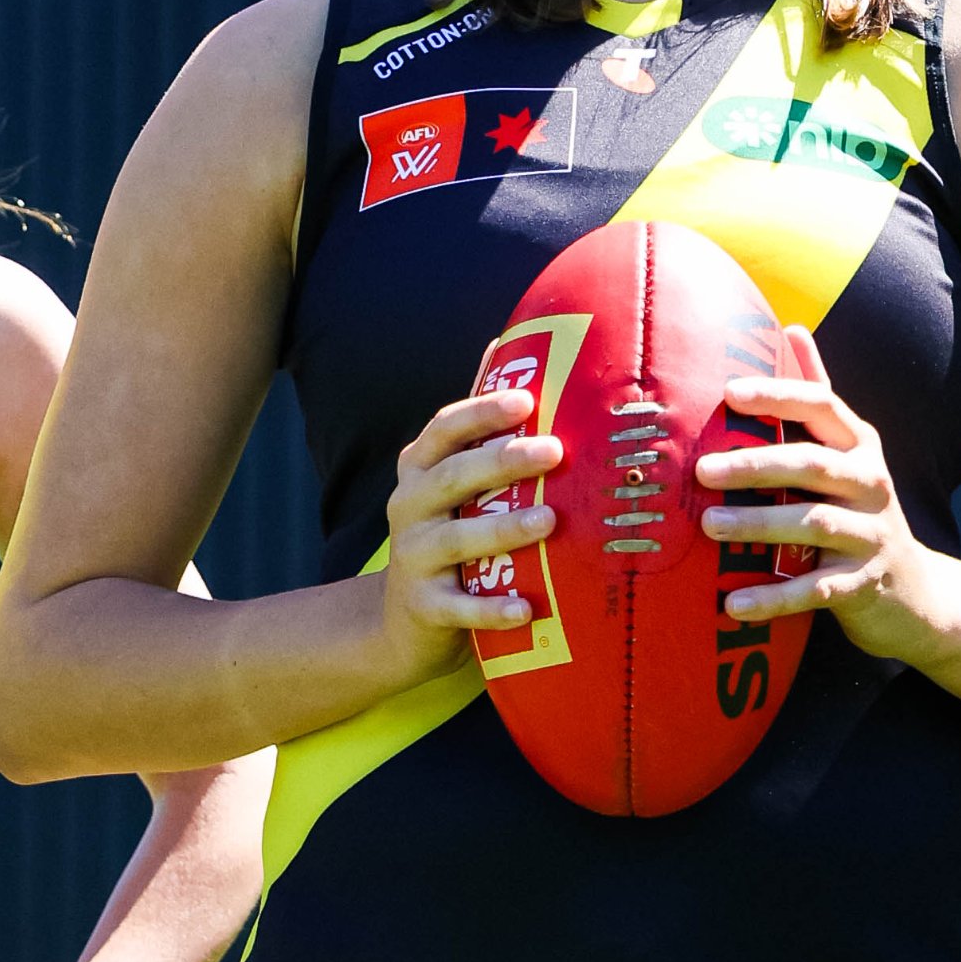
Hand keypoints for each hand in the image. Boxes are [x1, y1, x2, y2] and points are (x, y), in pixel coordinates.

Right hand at [375, 386, 563, 679]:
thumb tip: (504, 343)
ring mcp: (413, 557)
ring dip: (504, 529)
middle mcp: (409, 507)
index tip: (526, 401)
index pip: (445, 429)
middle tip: (554, 451)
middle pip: (453, 477)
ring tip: (549, 521)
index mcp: (420, 470)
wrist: (406, 618)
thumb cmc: (448, 530)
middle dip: (502, 461)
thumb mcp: (452, 478)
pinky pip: (459, 607)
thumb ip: (477, 424)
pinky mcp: (424, 605)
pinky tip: (525, 607)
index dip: (482, 413)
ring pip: (457, 540)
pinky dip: (491, 609)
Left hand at [697, 329, 928, 659]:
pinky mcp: (862, 586)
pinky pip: (814, 590)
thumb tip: (794, 326)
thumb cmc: (862, 512)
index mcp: (860, 446)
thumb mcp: (849, 453)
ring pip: (812, 524)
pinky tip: (732, 604)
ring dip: (758, 525)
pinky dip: (773, 597)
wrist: (918, 595)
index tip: (728, 393)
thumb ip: (818, 398)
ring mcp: (870, 536)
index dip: (778, 397)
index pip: (822, 406)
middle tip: (702, 470)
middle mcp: (870, 485)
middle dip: (756, 463)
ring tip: (709, 525)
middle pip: (812, 465)